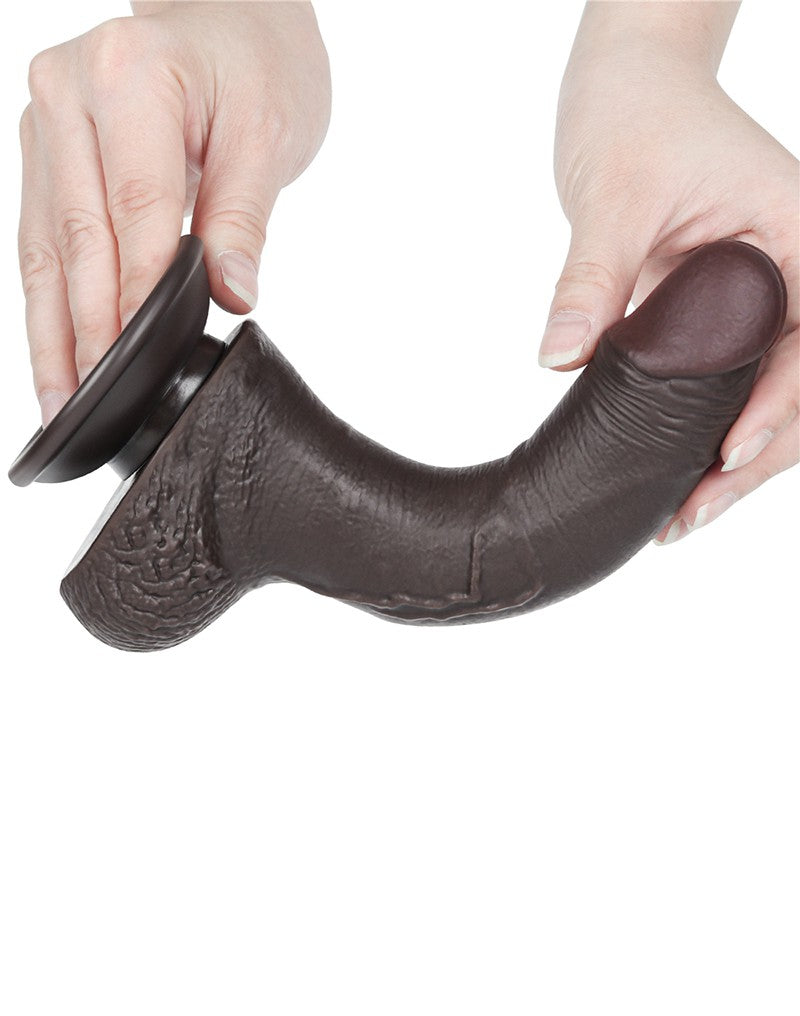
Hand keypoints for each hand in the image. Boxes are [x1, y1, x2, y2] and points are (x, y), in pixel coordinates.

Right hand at [19, 0, 330, 424]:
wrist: (230, 16)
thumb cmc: (257, 65)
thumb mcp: (270, 134)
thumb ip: (243, 217)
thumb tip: (230, 295)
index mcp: (129, 76)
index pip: (134, 209)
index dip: (137, 293)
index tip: (138, 358)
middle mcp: (68, 94)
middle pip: (78, 234)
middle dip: (86, 328)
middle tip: (90, 404)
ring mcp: (46, 121)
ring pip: (46, 245)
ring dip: (52, 329)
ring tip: (58, 401)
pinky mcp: (44, 151)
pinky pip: (41, 236)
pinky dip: (49, 300)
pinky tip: (53, 354)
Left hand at [538, 5, 797, 543]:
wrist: (627, 84)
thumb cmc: (636, 115)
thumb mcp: (613, 196)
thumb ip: (592, 279)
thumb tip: (557, 359)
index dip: (776, 406)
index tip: (727, 455)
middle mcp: (794, 272)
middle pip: (799, 385)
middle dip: (754, 458)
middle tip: (690, 515)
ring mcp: (763, 297)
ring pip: (770, 394)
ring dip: (734, 459)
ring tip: (681, 518)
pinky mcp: (724, 314)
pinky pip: (730, 381)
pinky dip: (707, 430)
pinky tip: (673, 476)